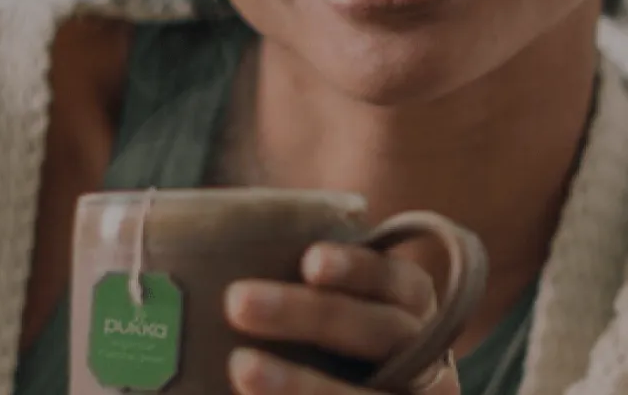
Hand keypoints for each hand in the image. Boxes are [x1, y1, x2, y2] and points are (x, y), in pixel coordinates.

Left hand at [224, 242, 459, 394]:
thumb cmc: (327, 351)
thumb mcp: (331, 316)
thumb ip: (299, 288)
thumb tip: (201, 248)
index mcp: (412, 310)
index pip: (397, 281)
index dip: (358, 269)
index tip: (309, 260)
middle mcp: (426, 356)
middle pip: (380, 330)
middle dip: (312, 314)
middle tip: (237, 301)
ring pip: (368, 392)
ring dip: (303, 383)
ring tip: (241, 367)